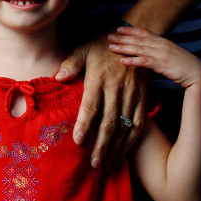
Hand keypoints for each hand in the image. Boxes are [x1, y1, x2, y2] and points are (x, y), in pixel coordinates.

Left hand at [58, 34, 146, 168]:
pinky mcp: (143, 98)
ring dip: (115, 147)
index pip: (91, 106)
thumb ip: (71, 63)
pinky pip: (138, 123)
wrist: (136, 37)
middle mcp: (116, 89)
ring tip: (106, 162)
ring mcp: (132, 95)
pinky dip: (131, 139)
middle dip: (100, 145)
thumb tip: (58, 77)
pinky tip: (123, 151)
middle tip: (93, 164)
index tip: (79, 141)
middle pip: (108, 123)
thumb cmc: (104, 43)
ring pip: (124, 126)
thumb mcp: (84, 47)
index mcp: (99, 78)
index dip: (85, 125)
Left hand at [109, 26, 200, 90]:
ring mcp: (161, 53)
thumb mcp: (171, 54)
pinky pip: (144, 61)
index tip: (118, 28)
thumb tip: (149, 52)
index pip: (144, 32)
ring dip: (123, 47)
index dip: (130, 30)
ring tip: (111, 47)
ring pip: (138, 48)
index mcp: (163, 41)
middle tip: (109, 36)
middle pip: (138, 39)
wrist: (198, 73)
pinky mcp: (162, 64)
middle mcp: (161, 44)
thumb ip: (160, 51)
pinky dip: (132, 60)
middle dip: (122, 37)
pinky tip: (122, 61)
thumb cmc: (184, 66)